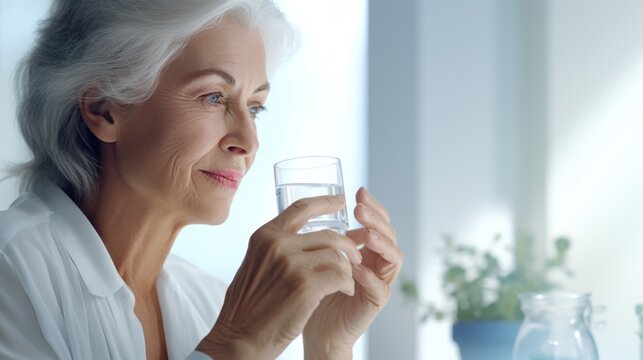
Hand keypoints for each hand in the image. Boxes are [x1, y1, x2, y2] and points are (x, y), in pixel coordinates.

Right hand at [196, 195, 362, 359]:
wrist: (238, 338)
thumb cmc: (246, 309)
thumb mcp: (254, 265)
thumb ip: (274, 249)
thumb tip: (300, 239)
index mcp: (265, 236)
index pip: (301, 208)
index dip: (325, 202)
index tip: (340, 200)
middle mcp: (278, 244)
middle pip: (327, 234)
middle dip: (347, 246)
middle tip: (356, 256)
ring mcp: (292, 264)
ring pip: (337, 255)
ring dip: (348, 269)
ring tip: (348, 281)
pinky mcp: (306, 285)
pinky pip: (340, 275)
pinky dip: (348, 283)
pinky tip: (345, 291)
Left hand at [303, 188, 402, 358]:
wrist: (312, 326)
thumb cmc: (314, 288)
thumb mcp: (317, 253)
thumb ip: (324, 233)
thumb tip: (317, 202)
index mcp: (366, 247)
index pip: (377, 220)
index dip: (372, 205)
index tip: (358, 191)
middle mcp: (377, 262)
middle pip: (389, 233)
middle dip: (376, 219)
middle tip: (360, 209)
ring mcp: (379, 281)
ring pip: (393, 257)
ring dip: (380, 243)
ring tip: (365, 234)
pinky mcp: (375, 302)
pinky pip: (380, 287)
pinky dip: (370, 276)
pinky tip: (356, 268)